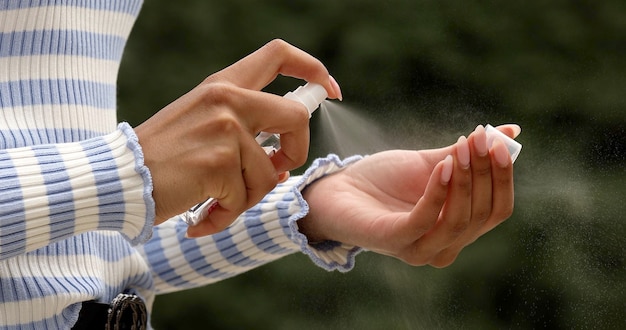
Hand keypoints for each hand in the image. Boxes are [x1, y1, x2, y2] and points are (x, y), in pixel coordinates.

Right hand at [134, 39, 341, 235]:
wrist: (117, 177)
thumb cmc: (160, 157)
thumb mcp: (201, 122)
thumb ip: (242, 127)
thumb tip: (281, 162)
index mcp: (223, 84)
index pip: (278, 55)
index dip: (312, 69)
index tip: (329, 89)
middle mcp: (228, 99)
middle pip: (296, 116)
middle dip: (297, 152)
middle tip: (278, 173)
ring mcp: (225, 128)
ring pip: (268, 174)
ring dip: (246, 198)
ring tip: (214, 202)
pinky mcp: (219, 161)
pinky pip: (244, 199)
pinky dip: (227, 215)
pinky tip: (202, 215)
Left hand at [299, 124, 519, 267]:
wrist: (338, 190)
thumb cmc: (385, 179)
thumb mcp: (431, 164)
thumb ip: (467, 154)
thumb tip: (510, 132)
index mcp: (458, 230)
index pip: (498, 209)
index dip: (503, 176)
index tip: (497, 142)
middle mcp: (445, 247)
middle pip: (482, 213)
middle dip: (484, 172)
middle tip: (479, 138)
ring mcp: (420, 249)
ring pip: (460, 219)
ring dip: (465, 179)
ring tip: (460, 147)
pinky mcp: (394, 241)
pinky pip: (426, 219)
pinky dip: (438, 191)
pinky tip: (442, 165)